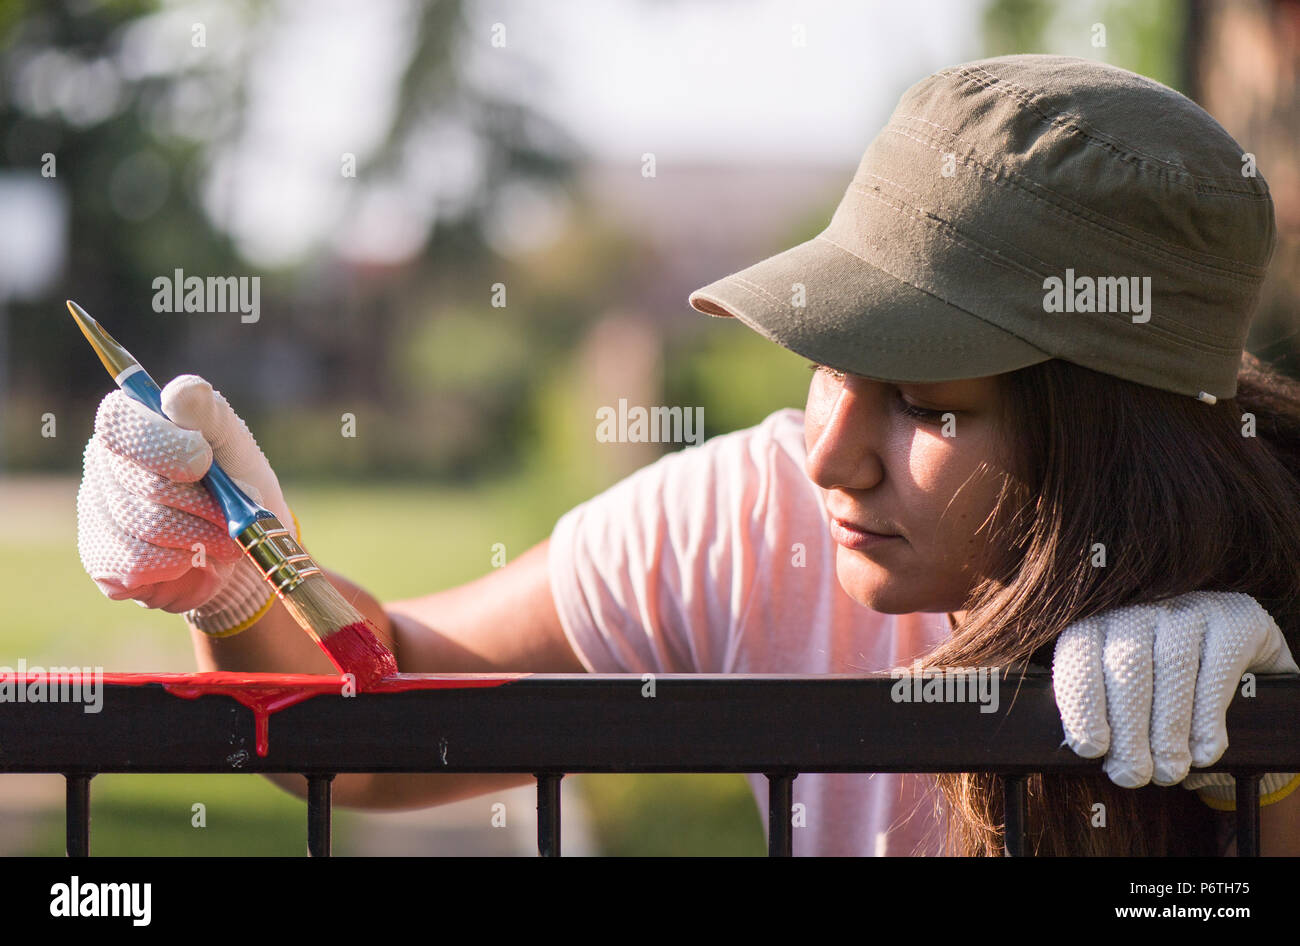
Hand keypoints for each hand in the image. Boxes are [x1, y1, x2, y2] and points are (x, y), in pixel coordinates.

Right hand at [76, 374, 294, 633]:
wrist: (246, 548)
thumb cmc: (238, 483)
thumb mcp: (234, 443)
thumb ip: (209, 415)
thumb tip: (180, 393)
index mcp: (132, 424)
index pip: (119, 422)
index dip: (162, 443)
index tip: (204, 459)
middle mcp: (105, 463)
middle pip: (144, 483)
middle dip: (203, 502)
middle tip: (228, 508)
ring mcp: (97, 511)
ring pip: (147, 527)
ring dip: (200, 535)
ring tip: (218, 535)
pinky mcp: (102, 557)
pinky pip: (141, 562)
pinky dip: (181, 562)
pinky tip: (189, 555)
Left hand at [1052, 591, 1297, 787]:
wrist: (1239, 663)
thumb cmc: (1168, 690)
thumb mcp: (1131, 699)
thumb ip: (1107, 719)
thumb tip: (1088, 754)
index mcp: (1101, 627)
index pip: (1079, 655)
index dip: (1081, 701)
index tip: (1090, 748)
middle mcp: (1140, 612)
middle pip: (1126, 666)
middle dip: (1128, 729)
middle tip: (1132, 775)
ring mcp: (1188, 611)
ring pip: (1171, 668)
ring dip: (1167, 729)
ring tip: (1167, 771)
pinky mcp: (1234, 621)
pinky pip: (1218, 669)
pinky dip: (1209, 717)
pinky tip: (1204, 752)